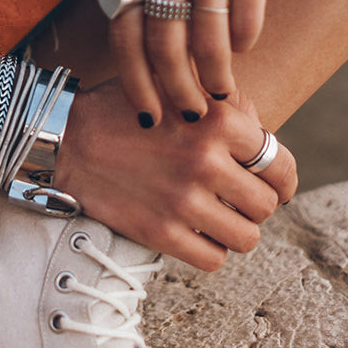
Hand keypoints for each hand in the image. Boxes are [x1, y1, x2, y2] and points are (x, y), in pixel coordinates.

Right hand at [51, 78, 297, 271]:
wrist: (66, 139)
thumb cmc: (126, 110)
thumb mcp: (177, 87)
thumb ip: (226, 104)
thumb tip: (265, 136)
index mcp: (217, 121)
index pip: (280, 165)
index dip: (282, 179)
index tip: (274, 186)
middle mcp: (205, 161)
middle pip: (266, 205)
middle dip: (254, 204)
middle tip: (235, 199)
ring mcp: (184, 201)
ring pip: (246, 238)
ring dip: (236, 230)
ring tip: (217, 217)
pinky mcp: (160, 233)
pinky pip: (214, 260)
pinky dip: (210, 251)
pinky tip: (195, 233)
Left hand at [111, 0, 302, 121]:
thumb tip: (146, 42)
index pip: (123, 31)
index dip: (134, 80)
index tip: (146, 112)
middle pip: (162, 45)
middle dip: (174, 92)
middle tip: (189, 116)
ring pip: (206, 40)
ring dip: (215, 77)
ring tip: (222, 95)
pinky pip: (245, 17)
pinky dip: (244, 42)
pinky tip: (245, 48)